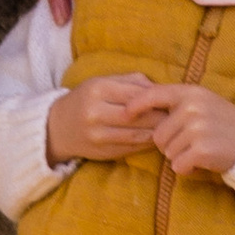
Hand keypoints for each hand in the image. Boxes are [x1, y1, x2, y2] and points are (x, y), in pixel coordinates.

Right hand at [45, 74, 162, 162]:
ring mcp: (98, 136)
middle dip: (161, 117)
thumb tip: (161, 87)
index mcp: (97, 89)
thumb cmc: (85, 99)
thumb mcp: (102, 82)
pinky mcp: (102, 153)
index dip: (157, 99)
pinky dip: (147, 144)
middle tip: (177, 116)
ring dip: (157, 132)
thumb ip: (131, 81)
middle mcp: (96, 113)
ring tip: (170, 128)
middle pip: (139, 117)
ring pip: (137, 135)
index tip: (172, 101)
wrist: (57, 128)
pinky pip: (132, 149)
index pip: (136, 95)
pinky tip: (155, 139)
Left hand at [138, 81, 234, 176]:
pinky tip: (201, 162)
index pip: (154, 94)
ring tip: (199, 150)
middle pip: (158, 135)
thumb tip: (139, 105)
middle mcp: (193, 108)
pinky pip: (178, 166)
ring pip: (167, 152)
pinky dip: (187, 169)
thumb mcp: (202, 102)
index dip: (136, 104)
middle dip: (168, 145)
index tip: (125, 113)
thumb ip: (177, 102)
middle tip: (190, 144)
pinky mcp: (202, 150)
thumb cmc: (223, 124)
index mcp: (191, 93)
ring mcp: (197, 128)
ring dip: (179, 157)